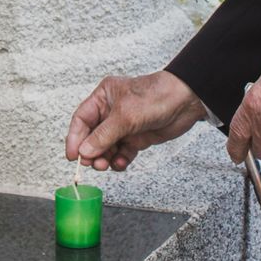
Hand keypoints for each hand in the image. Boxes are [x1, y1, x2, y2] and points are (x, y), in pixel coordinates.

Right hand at [65, 70, 206, 171]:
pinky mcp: (137, 137)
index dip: (74, 138)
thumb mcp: (125, 116)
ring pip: (106, 147)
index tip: (73, 156)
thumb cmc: (156, 96)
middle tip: (93, 163)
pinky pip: (122, 153)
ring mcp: (124, 125)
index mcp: (104, 97)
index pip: (81, 120)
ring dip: (105, 158)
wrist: (186, 101)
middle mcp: (111, 111)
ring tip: (107, 165)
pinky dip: (120, 160)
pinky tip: (122, 163)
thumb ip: (103, 136)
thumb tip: (85, 151)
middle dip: (91, 151)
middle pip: (92, 136)